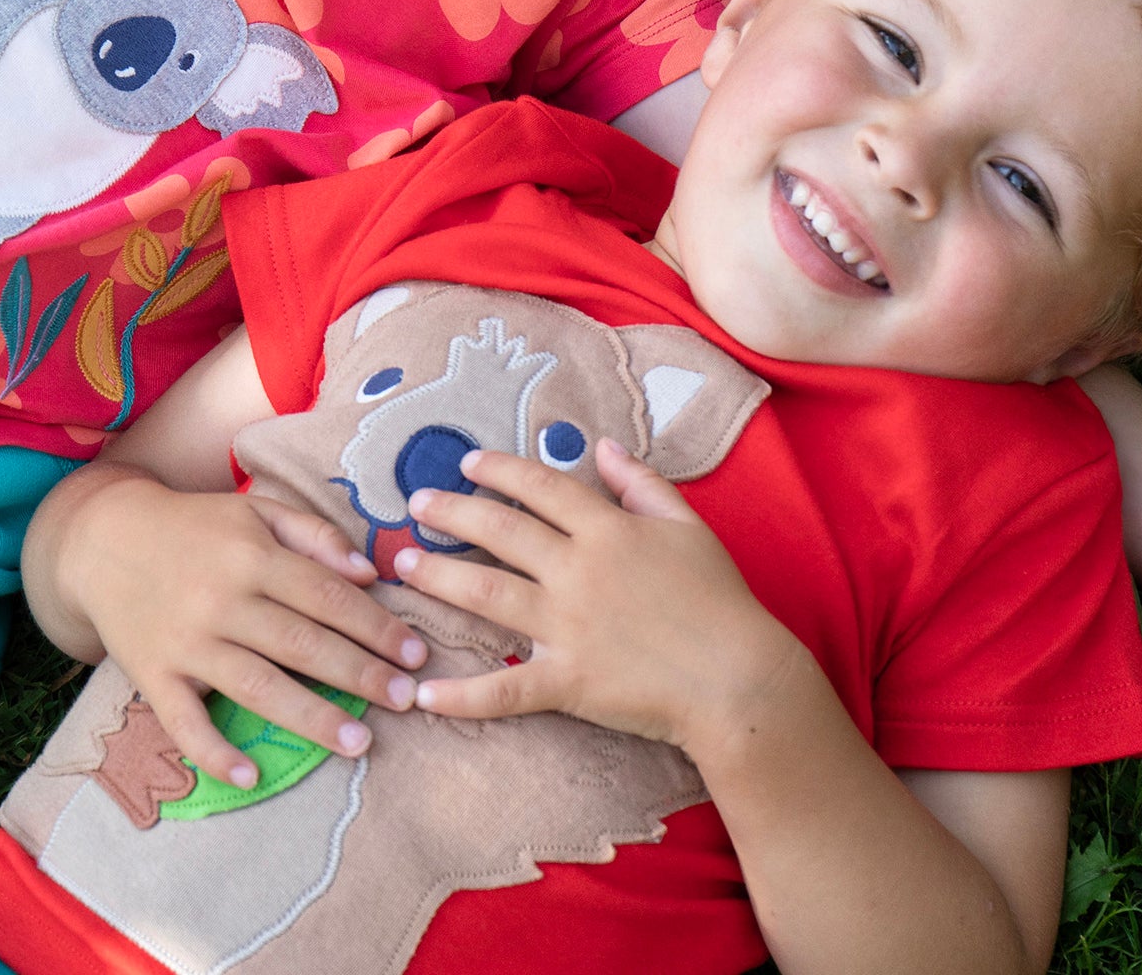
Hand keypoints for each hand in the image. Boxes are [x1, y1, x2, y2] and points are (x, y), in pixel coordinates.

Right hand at [50, 464, 428, 788]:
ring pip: (257, 686)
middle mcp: (223, 599)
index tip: (414, 652)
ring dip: (311, 717)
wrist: (104, 541)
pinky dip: (215, 752)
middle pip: (302, 643)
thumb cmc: (196, 527)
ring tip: (359, 743)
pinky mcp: (153, 676)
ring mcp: (187, 642)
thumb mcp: (255, 511)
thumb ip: (314, 534)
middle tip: (405, 700)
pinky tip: (250, 776)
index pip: (327, 595)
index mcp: (253, 554)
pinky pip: (185, 723)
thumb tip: (368, 572)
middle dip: (360, 674)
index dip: (375, 625)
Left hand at [399, 438, 799, 759]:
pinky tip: (424, 694)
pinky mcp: (568, 681)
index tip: (466, 462)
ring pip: (487, 594)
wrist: (739, 679)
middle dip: (452, 513)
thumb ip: (642, 483)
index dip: (499, 470)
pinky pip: (505, 688)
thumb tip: (603, 446)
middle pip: (500, 531)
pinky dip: (463, 696)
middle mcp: (578, 570)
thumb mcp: (688, 526)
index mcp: (607, 529)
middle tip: (414, 504)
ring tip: (403, 567)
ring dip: (439, 578)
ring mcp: (568, 626)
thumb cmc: (720, 600)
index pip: (541, 487)